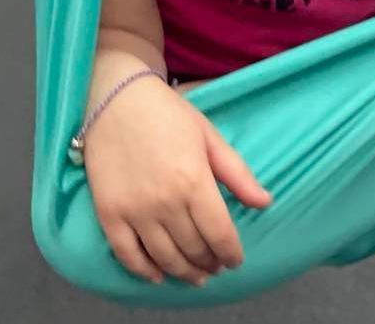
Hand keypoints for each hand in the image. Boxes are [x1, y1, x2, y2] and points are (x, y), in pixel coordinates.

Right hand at [83, 76, 271, 285]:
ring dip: (184, 272)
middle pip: (194, 249)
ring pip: (165, 258)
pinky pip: (128, 255)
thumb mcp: (209, 136)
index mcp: (194, 180)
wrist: (116, 99)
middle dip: (210, 263)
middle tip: (216, 266)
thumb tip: (265, 202)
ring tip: (196, 275)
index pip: (220, 234)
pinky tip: (159, 274)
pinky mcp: (109, 214)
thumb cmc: (168, 114)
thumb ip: (237, 173)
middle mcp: (165, 202)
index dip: (231, 253)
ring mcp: (135, 210)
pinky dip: (145, 271)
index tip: (235, 260)